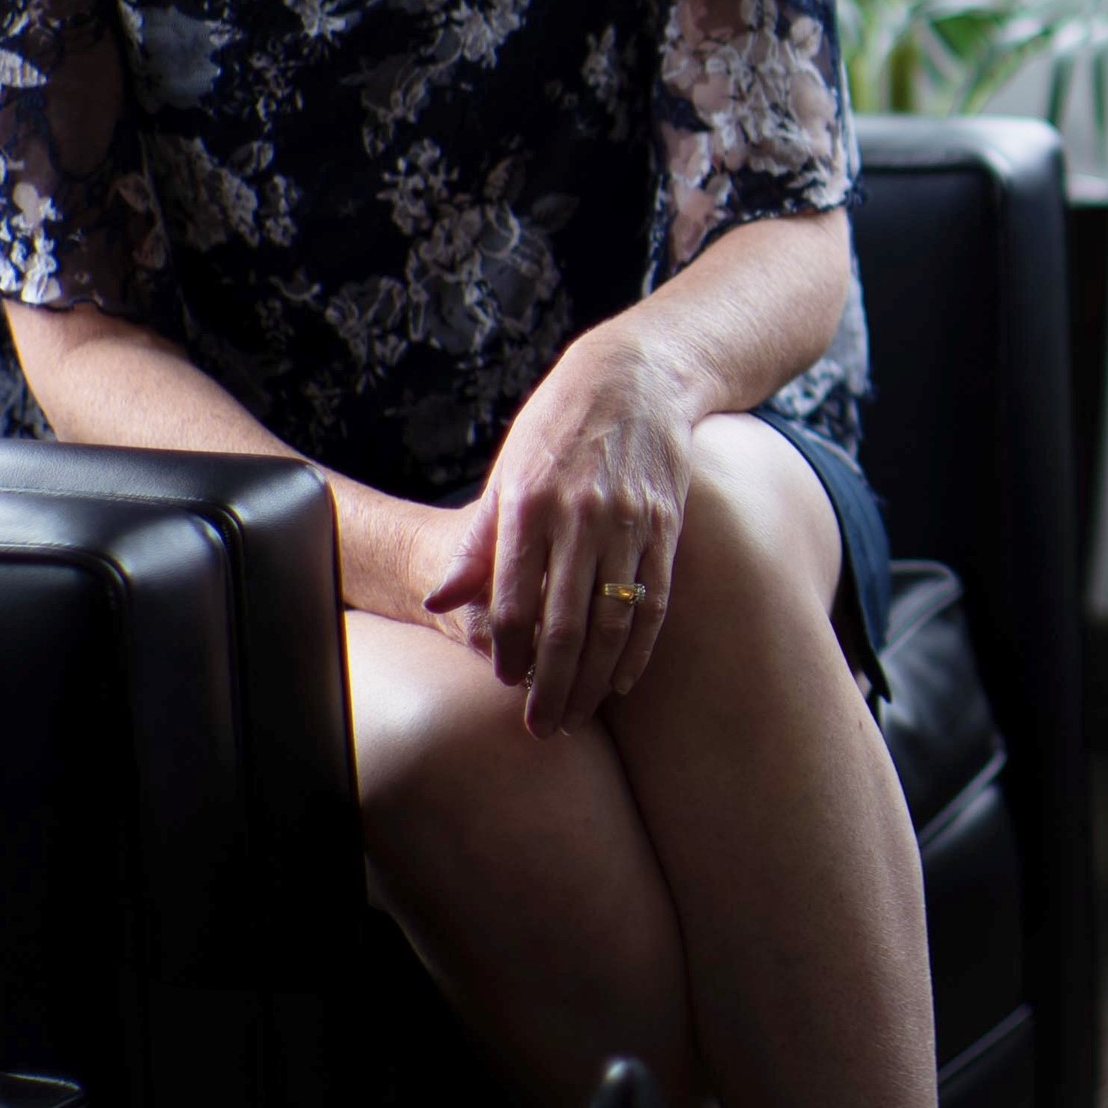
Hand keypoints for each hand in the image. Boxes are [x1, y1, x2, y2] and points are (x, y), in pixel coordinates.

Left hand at [433, 327, 694, 736]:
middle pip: (563, 625)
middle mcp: (580, 517)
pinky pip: (654, 603)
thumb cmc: (558, 427)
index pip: (511, 600)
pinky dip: (639, 650)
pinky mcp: (667, 528)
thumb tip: (439, 601)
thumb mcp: (506, 473)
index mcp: (529, 505)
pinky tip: (625, 681)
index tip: (504, 682)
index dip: (506, 651)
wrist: (637, 378)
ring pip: (612, 624)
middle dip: (550, 686)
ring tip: (577, 715)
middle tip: (541, 728)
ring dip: (595, 681)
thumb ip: (477, 543)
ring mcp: (629, 524)